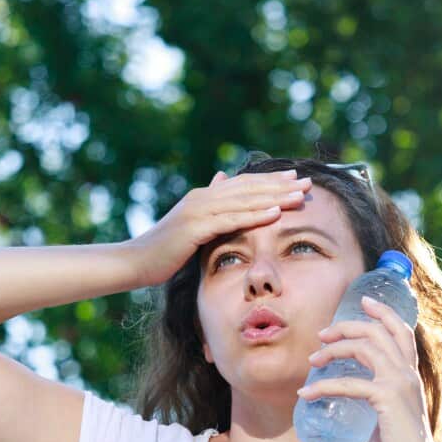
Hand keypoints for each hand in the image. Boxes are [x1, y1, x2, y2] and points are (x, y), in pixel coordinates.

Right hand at [123, 169, 312, 286]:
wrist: (134, 261)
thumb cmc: (163, 251)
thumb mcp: (190, 227)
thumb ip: (208, 207)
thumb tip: (222, 180)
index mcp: (204, 197)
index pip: (243, 185)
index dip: (270, 181)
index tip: (294, 179)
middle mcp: (203, 198)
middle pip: (249, 188)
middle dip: (280, 185)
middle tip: (307, 182)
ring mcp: (198, 211)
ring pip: (244, 201)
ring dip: (275, 197)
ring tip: (300, 195)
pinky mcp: (195, 227)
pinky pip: (231, 220)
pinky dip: (255, 215)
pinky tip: (275, 213)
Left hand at [298, 295, 441, 441]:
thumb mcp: (389, 414)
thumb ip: (375, 400)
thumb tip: (350, 401)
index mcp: (410, 374)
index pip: (402, 331)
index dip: (383, 312)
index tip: (363, 301)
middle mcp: (407, 372)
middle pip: (377, 331)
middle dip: (347, 326)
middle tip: (322, 335)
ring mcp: (399, 382)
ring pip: (363, 347)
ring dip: (333, 349)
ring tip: (312, 360)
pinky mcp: (386, 397)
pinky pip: (348, 383)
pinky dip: (323, 386)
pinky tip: (305, 394)